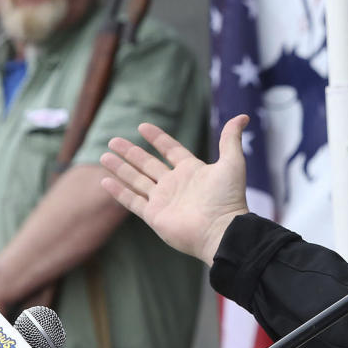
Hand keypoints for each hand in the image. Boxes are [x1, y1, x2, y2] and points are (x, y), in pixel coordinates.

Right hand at [101, 115, 250, 262]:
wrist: (221, 230)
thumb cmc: (228, 198)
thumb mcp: (232, 162)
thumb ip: (231, 139)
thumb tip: (244, 116)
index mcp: (192, 171)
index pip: (171, 150)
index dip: (158, 138)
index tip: (142, 126)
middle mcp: (175, 184)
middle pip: (148, 164)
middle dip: (131, 152)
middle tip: (112, 140)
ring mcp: (163, 200)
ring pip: (136, 180)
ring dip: (120, 168)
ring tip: (104, 156)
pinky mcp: (154, 215)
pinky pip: (132, 201)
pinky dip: (118, 191)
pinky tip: (105, 181)